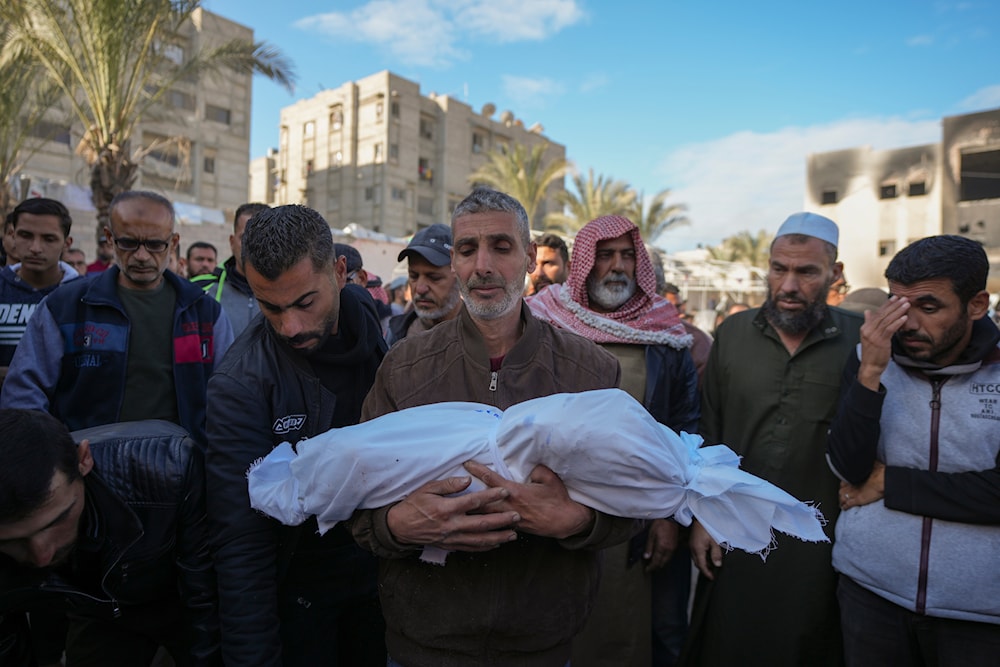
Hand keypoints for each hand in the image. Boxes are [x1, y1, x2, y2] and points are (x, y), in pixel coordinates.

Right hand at [386, 475, 519, 551]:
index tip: (505, 491)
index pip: (473, 501)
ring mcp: (451, 538)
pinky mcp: (450, 546)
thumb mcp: (428, 488)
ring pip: (479, 540)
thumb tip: (468, 480)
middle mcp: (451, 525)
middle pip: (481, 523)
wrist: (400, 527)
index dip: (491, 496)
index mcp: (445, 508)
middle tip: (517, 516)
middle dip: (501, 520)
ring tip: (513, 535)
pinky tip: (496, 545)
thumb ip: (449, 485)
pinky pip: (471, 548)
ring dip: (497, 538)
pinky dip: (485, 547)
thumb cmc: (414, 504)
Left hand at [464, 461, 594, 538]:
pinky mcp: (513, 527)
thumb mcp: (549, 478)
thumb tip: (528, 466)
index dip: (478, 470)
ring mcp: (510, 518)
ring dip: (471, 511)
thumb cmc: (558, 498)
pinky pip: (494, 524)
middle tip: (451, 490)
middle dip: (466, 494)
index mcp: (515, 492)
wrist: (565, 521)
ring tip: (455, 508)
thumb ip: (536, 470)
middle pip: (481, 500)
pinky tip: (473, 523)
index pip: (492, 479)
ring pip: (485, 515)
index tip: (467, 463)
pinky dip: (483, 523)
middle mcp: (509, 506)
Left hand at [643, 518, 678, 572]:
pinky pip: (670, 556)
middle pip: (663, 563)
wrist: (671, 518)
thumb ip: (649, 547)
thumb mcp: (651, 534)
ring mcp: (673, 548)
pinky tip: (661, 558)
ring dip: (661, 564)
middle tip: (650, 568)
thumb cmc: (660, 524)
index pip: (656, 561)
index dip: (651, 567)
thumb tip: (646, 557)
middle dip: (656, 567)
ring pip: (667, 560)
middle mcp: (669, 550)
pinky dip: (665, 559)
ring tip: (654, 565)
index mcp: (662, 547)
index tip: (647, 570)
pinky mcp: (675, 546)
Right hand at [690, 519, 722, 579]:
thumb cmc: (708, 528)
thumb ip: (716, 554)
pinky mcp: (692, 543)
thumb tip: (717, 565)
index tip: (712, 578)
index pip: (702, 566)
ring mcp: (691, 546)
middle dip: (704, 570)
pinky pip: (695, 554)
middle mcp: (692, 549)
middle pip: (698, 564)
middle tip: (712, 573)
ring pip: (696, 559)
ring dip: (703, 564)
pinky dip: (701, 558)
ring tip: (711, 566)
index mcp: (698, 550)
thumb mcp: (715, 541)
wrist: (700, 517)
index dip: (707, 573)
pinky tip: (707, 557)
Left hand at [839, 462, 885, 509]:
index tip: (844, 486)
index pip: (843, 482)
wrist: (883, 480)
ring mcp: (853, 493)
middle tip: (841, 494)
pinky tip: (844, 508)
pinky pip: (848, 504)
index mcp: (853, 476)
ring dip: (841, 500)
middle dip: (841, 492)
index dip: (843, 485)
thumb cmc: (879, 472)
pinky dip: (845, 506)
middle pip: (841, 490)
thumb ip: (867, 465)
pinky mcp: (857, 500)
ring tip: (841, 502)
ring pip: (842, 497)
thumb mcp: (872, 465)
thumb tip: (868, 462)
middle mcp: (851, 485)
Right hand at [858, 296, 908, 390]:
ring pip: (887, 320)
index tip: (895, 298)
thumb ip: (869, 323)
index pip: (877, 313)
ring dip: (898, 311)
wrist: (870, 366)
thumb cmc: (872, 352)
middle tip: (904, 298)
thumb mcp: (869, 336)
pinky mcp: (880, 341)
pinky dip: (898, 322)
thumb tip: (868, 311)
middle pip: (883, 315)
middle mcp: (868, 330)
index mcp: (865, 327)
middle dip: (894, 305)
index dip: (887, 305)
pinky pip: (890, 329)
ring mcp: (874, 336)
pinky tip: (904, 317)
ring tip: (907, 305)